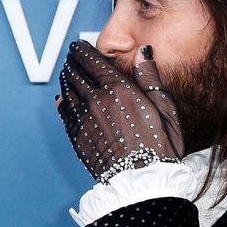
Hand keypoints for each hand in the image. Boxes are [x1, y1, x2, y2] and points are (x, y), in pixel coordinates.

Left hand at [54, 40, 184, 182]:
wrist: (142, 181)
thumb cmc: (159, 147)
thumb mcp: (164, 107)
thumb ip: (150, 77)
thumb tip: (143, 52)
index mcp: (119, 90)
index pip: (91, 61)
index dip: (81, 50)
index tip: (78, 45)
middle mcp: (96, 101)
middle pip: (74, 73)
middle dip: (71, 62)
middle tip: (70, 57)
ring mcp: (83, 120)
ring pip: (66, 90)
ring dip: (65, 78)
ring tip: (66, 72)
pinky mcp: (76, 137)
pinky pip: (64, 112)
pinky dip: (62, 100)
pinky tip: (62, 97)